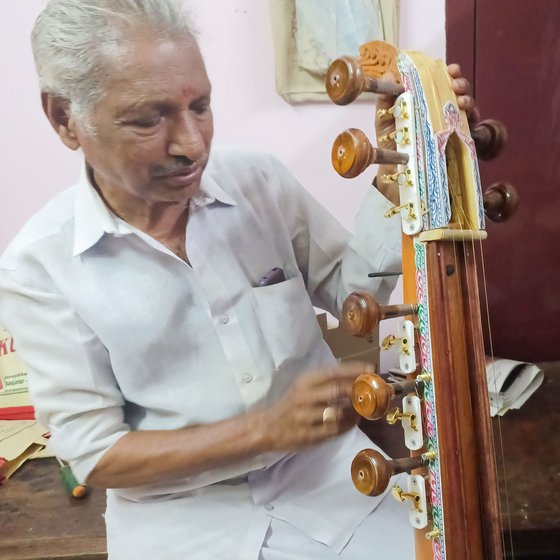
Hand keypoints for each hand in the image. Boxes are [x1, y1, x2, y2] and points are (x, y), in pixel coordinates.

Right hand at [260, 361, 368, 452]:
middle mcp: (305, 397)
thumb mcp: (304, 387)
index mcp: (305, 382)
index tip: (371, 369)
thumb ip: (326, 382)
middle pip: (337, 391)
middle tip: (373, 392)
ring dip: (354, 411)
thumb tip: (357, 376)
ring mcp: (306, 417)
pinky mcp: (309, 435)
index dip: (353, 370)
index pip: (333, 372)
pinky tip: (353, 422)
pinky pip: (334, 430)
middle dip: (358, 390)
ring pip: (338, 413)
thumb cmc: (291, 404)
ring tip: (363, 409)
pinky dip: (347, 426)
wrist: (267, 426)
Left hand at [374, 64, 478, 203]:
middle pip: (456, 89)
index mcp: (423, 100)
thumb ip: (385, 100)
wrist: (397, 173)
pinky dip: (471, 118)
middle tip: (456, 85)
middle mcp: (439, 108)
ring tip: (461, 101)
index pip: (439, 81)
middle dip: (460, 83)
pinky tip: (468, 116)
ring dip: (467, 99)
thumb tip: (389, 73)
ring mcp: (450, 123)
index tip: (450, 69)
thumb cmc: (391, 143)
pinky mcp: (457, 139)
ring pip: (466, 105)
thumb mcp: (385, 121)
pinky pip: (470, 125)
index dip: (447, 71)